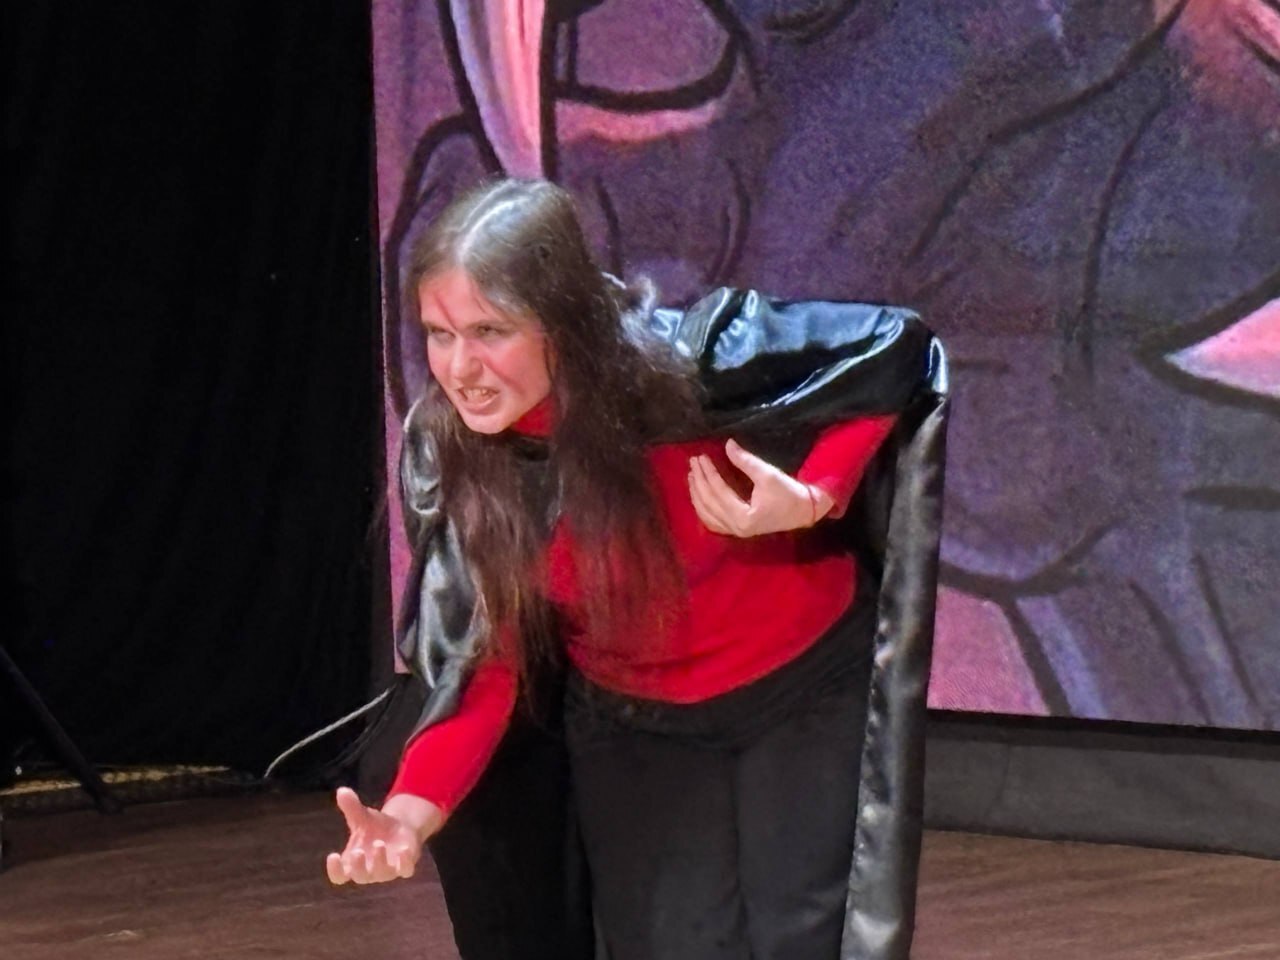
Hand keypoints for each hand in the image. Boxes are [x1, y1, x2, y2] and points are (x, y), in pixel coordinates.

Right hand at [325, 787, 442, 884]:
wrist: (400, 828)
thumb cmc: (375, 827)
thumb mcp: (363, 816)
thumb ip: (352, 807)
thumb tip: (342, 791)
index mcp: (353, 862)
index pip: (339, 875)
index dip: (335, 870)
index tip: (333, 856)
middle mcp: (368, 870)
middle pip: (360, 876)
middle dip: (358, 866)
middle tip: (358, 852)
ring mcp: (387, 871)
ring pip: (382, 874)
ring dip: (380, 861)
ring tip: (378, 844)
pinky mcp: (405, 867)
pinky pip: (405, 870)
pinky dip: (404, 864)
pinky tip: (403, 850)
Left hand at [688, 439, 834, 536]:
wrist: (804, 511)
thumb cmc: (789, 493)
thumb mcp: (768, 474)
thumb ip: (745, 461)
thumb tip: (727, 444)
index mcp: (743, 517)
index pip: (718, 492)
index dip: (708, 473)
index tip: (701, 457)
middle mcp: (735, 527)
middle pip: (709, 503)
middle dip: (699, 481)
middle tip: (693, 462)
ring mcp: (735, 531)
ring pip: (707, 514)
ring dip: (697, 495)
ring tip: (692, 476)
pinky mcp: (737, 529)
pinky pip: (713, 522)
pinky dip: (703, 509)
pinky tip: (698, 497)